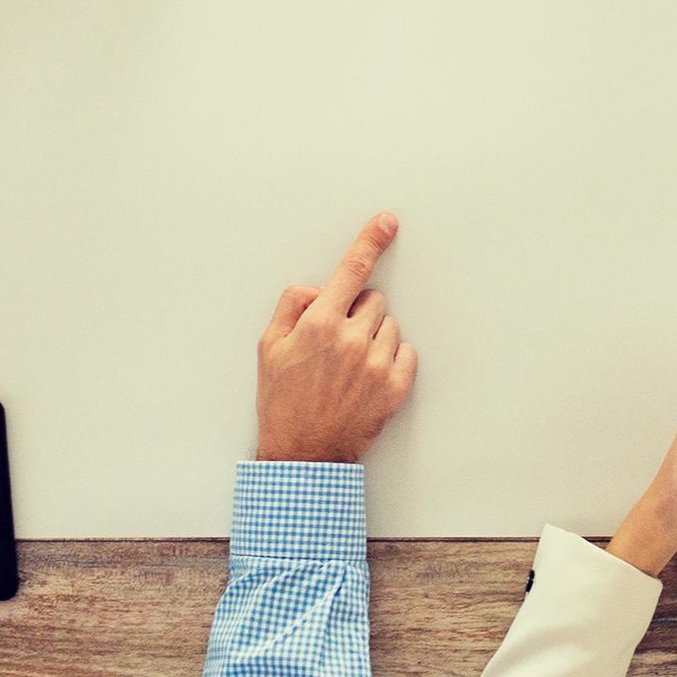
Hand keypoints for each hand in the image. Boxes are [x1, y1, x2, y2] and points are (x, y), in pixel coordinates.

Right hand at [255, 213, 417, 463]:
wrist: (302, 455)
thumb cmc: (282, 402)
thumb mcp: (269, 347)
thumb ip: (292, 307)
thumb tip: (317, 290)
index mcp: (320, 324)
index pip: (351, 271)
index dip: (370, 241)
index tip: (387, 221)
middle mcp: (352, 340)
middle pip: (374, 300)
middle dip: (358, 312)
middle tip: (337, 341)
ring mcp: (377, 365)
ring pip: (391, 327)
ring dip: (374, 337)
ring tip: (349, 367)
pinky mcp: (395, 388)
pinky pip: (407, 353)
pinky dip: (392, 359)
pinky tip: (367, 378)